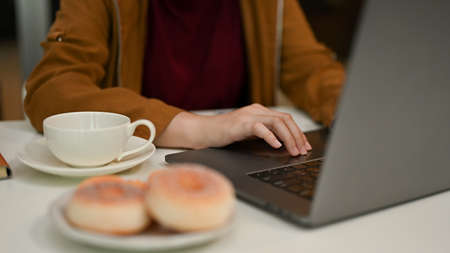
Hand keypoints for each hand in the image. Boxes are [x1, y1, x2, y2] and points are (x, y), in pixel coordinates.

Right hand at [155, 104, 311, 155]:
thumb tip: (283, 145)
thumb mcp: (248, 133)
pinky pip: (260, 128)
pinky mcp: (241, 123)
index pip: (286, 119)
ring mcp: (249, 115)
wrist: (203, 131)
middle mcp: (257, 110)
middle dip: (297, 136)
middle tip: (303, 151)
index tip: (305, 146)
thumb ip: (264, 134)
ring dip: (289, 138)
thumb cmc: (224, 134)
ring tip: (293, 151)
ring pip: (277, 123)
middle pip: (285, 120)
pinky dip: (271, 137)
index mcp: (260, 112)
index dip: (298, 133)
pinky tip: (276, 146)